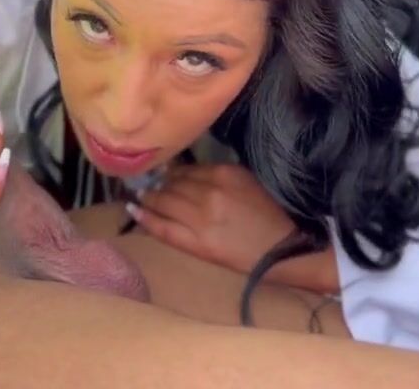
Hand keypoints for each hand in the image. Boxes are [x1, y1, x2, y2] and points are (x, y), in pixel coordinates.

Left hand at [129, 164, 339, 293]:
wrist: (285, 250)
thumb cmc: (270, 214)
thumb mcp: (247, 182)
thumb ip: (217, 175)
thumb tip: (185, 173)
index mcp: (224, 173)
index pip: (187, 169)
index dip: (172, 173)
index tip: (163, 174)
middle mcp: (209, 192)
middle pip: (172, 184)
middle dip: (158, 184)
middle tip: (146, 184)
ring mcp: (200, 218)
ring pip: (164, 202)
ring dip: (149, 197)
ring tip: (140, 195)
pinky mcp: (197, 243)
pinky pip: (163, 228)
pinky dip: (145, 218)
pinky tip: (133, 210)